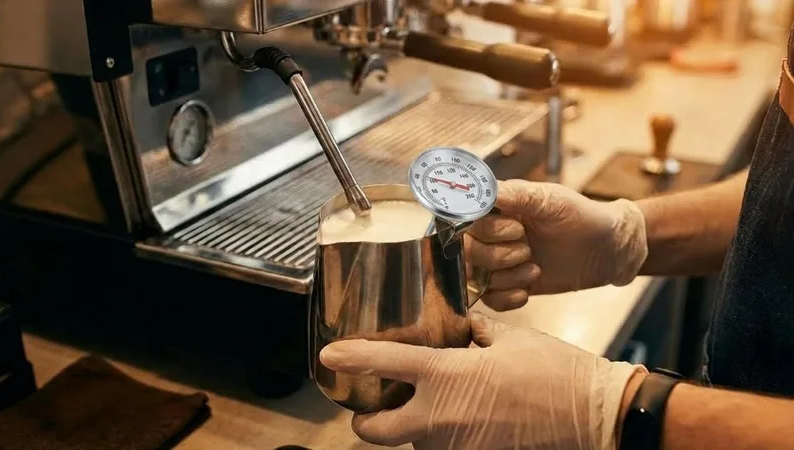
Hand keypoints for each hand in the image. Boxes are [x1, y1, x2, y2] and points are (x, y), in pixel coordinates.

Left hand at [320, 312, 645, 449]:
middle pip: (375, 432)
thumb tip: (462, 324)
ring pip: (412, 442)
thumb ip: (475, 330)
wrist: (591, 415)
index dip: (351, 359)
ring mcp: (456, 445)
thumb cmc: (553, 371)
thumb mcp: (509, 338)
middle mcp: (440, 417)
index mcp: (446, 375)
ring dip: (413, 427)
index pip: (385, 364)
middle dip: (365, 422)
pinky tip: (464, 417)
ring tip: (434, 405)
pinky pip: (444, 448)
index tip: (329, 356)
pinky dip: (444, 436)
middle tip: (372, 408)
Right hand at [466, 180, 647, 308]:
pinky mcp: (509, 285)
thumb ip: (514, 194)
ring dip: (507, 277)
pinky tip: (528, 288)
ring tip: (535, 268)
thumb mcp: (549, 198)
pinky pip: (489, 299)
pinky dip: (507, 297)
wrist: (606, 249)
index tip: (517, 229)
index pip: (468, 223)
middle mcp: (492, 235)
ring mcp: (498, 262)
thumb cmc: (581, 216)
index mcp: (497, 210)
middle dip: (499, 256)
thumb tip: (483, 190)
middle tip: (528, 249)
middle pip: (468, 252)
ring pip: (477, 278)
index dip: (489, 231)